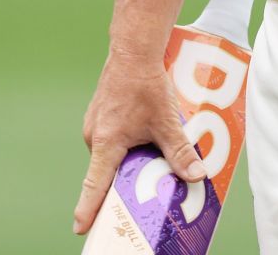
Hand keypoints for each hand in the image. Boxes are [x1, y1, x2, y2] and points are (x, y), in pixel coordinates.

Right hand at [71, 51, 206, 234]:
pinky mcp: (101, 114)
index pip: (94, 185)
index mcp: (105, 142)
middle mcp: (94, 135)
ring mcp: (95, 124)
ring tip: (149, 155)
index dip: (88, 209)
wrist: (133, 49)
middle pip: (107, 171)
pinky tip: (144, 133)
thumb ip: (179, 151)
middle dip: (122, 182)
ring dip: (128, 159)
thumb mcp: (166, 121)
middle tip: (138, 192)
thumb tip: (196, 176)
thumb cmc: (145, 83)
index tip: (80, 227)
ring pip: (111, 153)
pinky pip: (112, 138)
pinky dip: (126, 142)